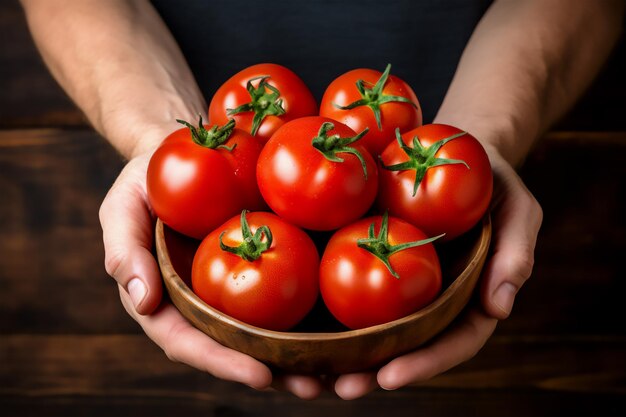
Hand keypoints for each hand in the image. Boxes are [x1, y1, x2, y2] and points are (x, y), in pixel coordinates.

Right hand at [99, 152, 326, 397]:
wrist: (182, 152)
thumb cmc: (146, 183)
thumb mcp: (122, 208)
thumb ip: (125, 252)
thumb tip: (142, 304)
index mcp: (168, 301)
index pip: (190, 343)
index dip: (224, 363)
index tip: (261, 377)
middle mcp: (204, 303)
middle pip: (237, 348)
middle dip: (274, 373)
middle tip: (312, 387)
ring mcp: (235, 287)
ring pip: (267, 330)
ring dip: (302, 355)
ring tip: (341, 372)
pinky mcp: (263, 264)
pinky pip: (287, 291)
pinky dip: (313, 312)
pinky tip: (345, 323)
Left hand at [331, 148, 542, 399]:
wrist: (455, 150)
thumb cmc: (494, 181)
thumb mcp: (518, 210)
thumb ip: (516, 253)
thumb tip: (500, 308)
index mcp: (468, 297)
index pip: (452, 342)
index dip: (424, 364)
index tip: (390, 377)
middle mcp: (432, 298)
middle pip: (405, 345)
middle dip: (374, 371)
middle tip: (342, 388)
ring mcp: (401, 282)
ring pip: (373, 325)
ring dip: (343, 351)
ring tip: (309, 372)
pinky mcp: (373, 257)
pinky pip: (349, 284)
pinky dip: (326, 307)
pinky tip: (298, 319)